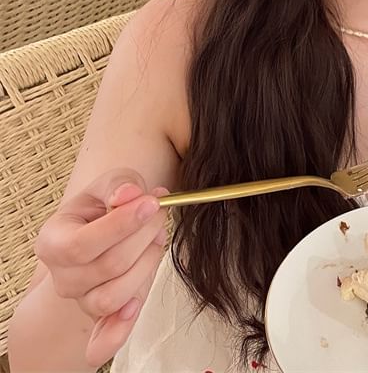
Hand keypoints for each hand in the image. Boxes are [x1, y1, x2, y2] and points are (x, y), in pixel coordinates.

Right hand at [34, 169, 169, 366]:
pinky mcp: (102, 317)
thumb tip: (129, 195)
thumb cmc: (104, 206)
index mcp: (54, 240)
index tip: (152, 203)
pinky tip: (134, 310)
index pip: (83, 244)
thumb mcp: (109, 184)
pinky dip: (117, 333)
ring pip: (115, 296)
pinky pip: (104, 338)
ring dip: (147, 264)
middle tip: (159, 214)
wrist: (103, 232)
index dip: (121, 225)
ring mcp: (81, 299)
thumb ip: (119, 184)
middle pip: (109, 266)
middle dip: (144, 236)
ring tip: (155, 240)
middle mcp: (63, 276)